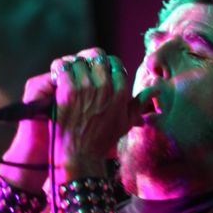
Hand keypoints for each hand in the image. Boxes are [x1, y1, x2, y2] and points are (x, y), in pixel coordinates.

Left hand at [22, 49, 155, 174]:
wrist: (80, 155)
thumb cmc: (102, 140)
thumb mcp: (126, 123)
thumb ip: (139, 104)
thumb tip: (155, 89)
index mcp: (121, 93)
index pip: (115, 63)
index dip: (106, 65)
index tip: (98, 73)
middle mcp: (106, 88)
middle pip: (98, 57)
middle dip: (89, 61)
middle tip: (81, 69)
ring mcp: (86, 88)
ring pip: (79, 61)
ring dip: (72, 66)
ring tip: (68, 75)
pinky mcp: (68, 91)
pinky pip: (63, 68)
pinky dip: (59, 70)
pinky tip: (57, 78)